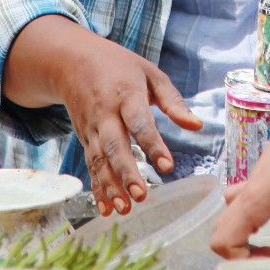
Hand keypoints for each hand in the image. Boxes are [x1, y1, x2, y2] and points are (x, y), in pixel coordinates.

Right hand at [9, 16, 200, 215]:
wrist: (72, 61)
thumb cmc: (119, 66)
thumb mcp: (150, 73)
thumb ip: (173, 101)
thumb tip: (197, 126)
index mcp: (126, 94)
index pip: (140, 122)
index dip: (152, 144)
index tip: (167, 165)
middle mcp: (105, 114)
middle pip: (114, 145)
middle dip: (127, 172)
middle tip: (141, 195)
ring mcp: (92, 128)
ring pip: (99, 160)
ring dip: (111, 186)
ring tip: (126, 208)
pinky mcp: (85, 138)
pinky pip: (90, 165)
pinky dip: (97, 188)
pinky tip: (106, 208)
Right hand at [209, 99, 269, 257]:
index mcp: (253, 203)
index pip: (223, 242)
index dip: (242, 261)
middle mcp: (245, 195)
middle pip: (221, 233)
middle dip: (241, 254)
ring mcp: (250, 185)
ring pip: (231, 218)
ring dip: (244, 237)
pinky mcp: (260, 179)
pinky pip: (243, 204)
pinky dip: (251, 219)